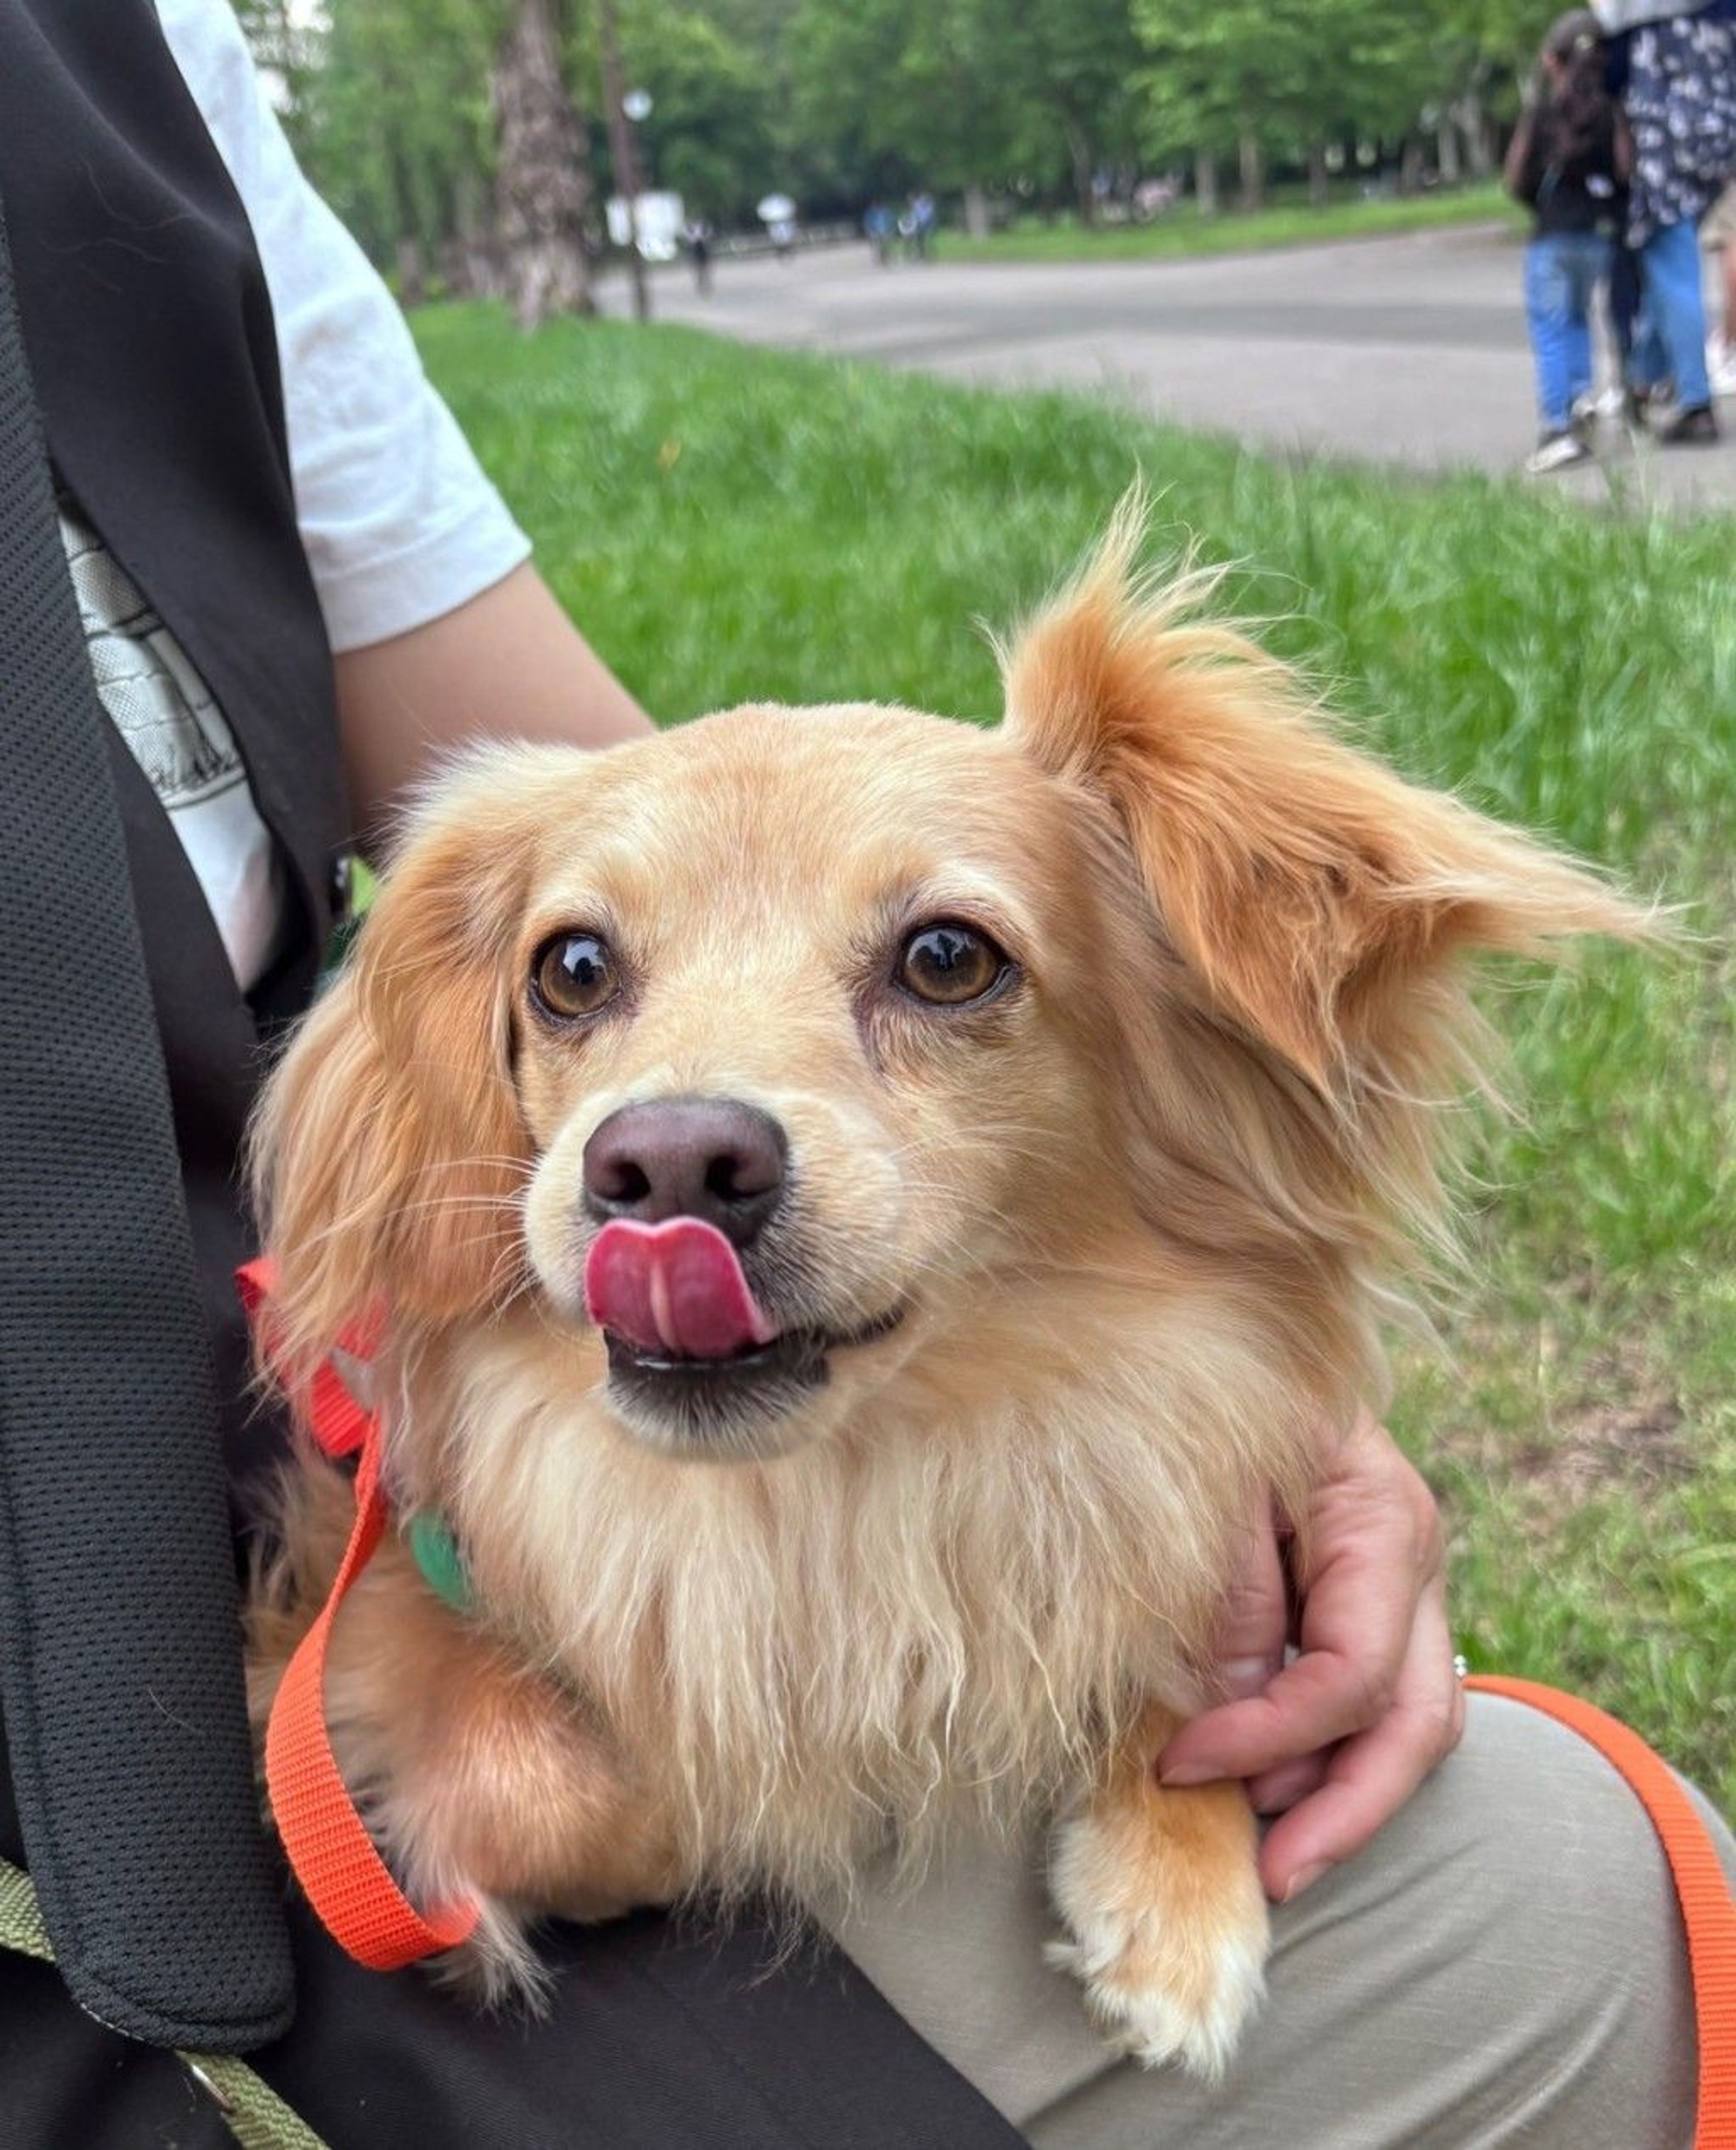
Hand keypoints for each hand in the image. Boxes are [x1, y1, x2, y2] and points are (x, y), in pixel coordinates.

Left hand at [1156, 1409, 1463, 1902]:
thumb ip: (1225, 1593)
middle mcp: (1413, 1559)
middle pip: (1414, 1721)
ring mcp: (1405, 1584)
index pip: (1349, 1672)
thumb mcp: (1210, 1485)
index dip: (1268, 1735)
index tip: (1178, 1762)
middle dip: (1345, 1813)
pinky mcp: (1374, 1601)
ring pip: (1415, 1725)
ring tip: (1274, 1852)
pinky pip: (1381, 1701)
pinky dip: (1334, 1755)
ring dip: (1345, 1797)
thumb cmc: (1209, 1396)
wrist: (1220, 1330)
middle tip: (1272, 1876)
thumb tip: (1229, 1710)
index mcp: (1381, 1518)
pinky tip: (1278, 1789)